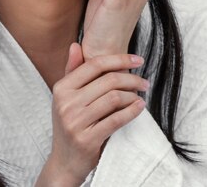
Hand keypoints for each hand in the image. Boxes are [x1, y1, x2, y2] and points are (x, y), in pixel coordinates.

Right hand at [36, 44, 148, 185]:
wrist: (64, 162)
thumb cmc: (70, 124)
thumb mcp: (66, 98)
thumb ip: (72, 71)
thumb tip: (75, 45)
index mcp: (62, 88)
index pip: (95, 64)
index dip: (120, 59)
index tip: (138, 60)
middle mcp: (66, 103)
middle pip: (108, 80)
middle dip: (132, 79)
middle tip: (144, 82)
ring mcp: (75, 122)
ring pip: (115, 98)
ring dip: (133, 95)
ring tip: (140, 96)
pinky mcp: (87, 139)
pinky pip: (117, 119)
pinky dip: (132, 111)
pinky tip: (139, 107)